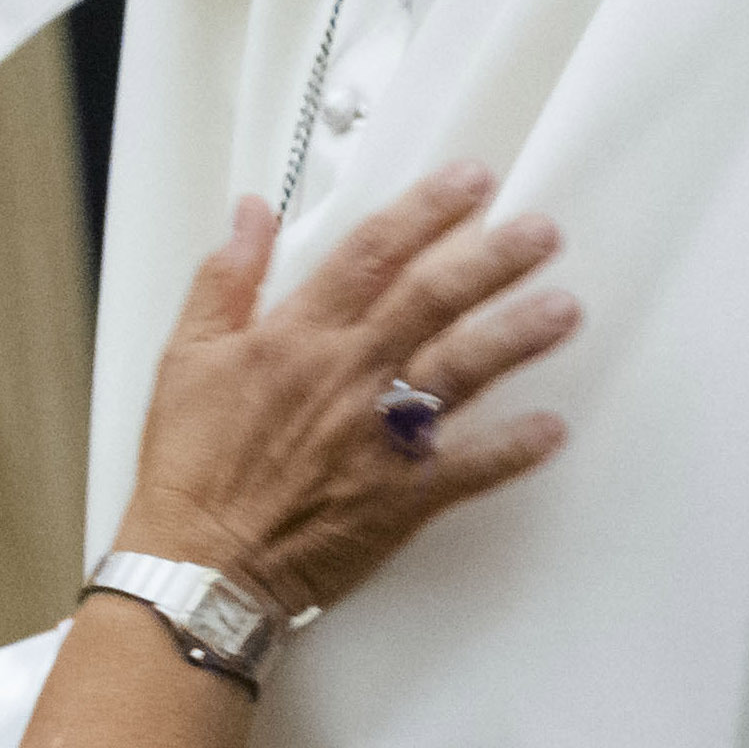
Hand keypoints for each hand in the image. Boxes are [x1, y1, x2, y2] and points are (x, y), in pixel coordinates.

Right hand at [113, 167, 570, 616]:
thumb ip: (225, 278)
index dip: (426, 212)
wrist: (200, 565)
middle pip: (433, 301)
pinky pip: (469, 467)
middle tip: (541, 232)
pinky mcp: (400, 496)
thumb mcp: (184, 356)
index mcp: (295, 337)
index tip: (470, 182)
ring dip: (516, 338)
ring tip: (564, 309)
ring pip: (461, 372)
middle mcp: (346, 377)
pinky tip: (552, 427)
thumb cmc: (190, 466)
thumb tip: (252, 214)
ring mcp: (378, 437)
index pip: (371, 254)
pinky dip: (513, 449)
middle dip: (492, 260)